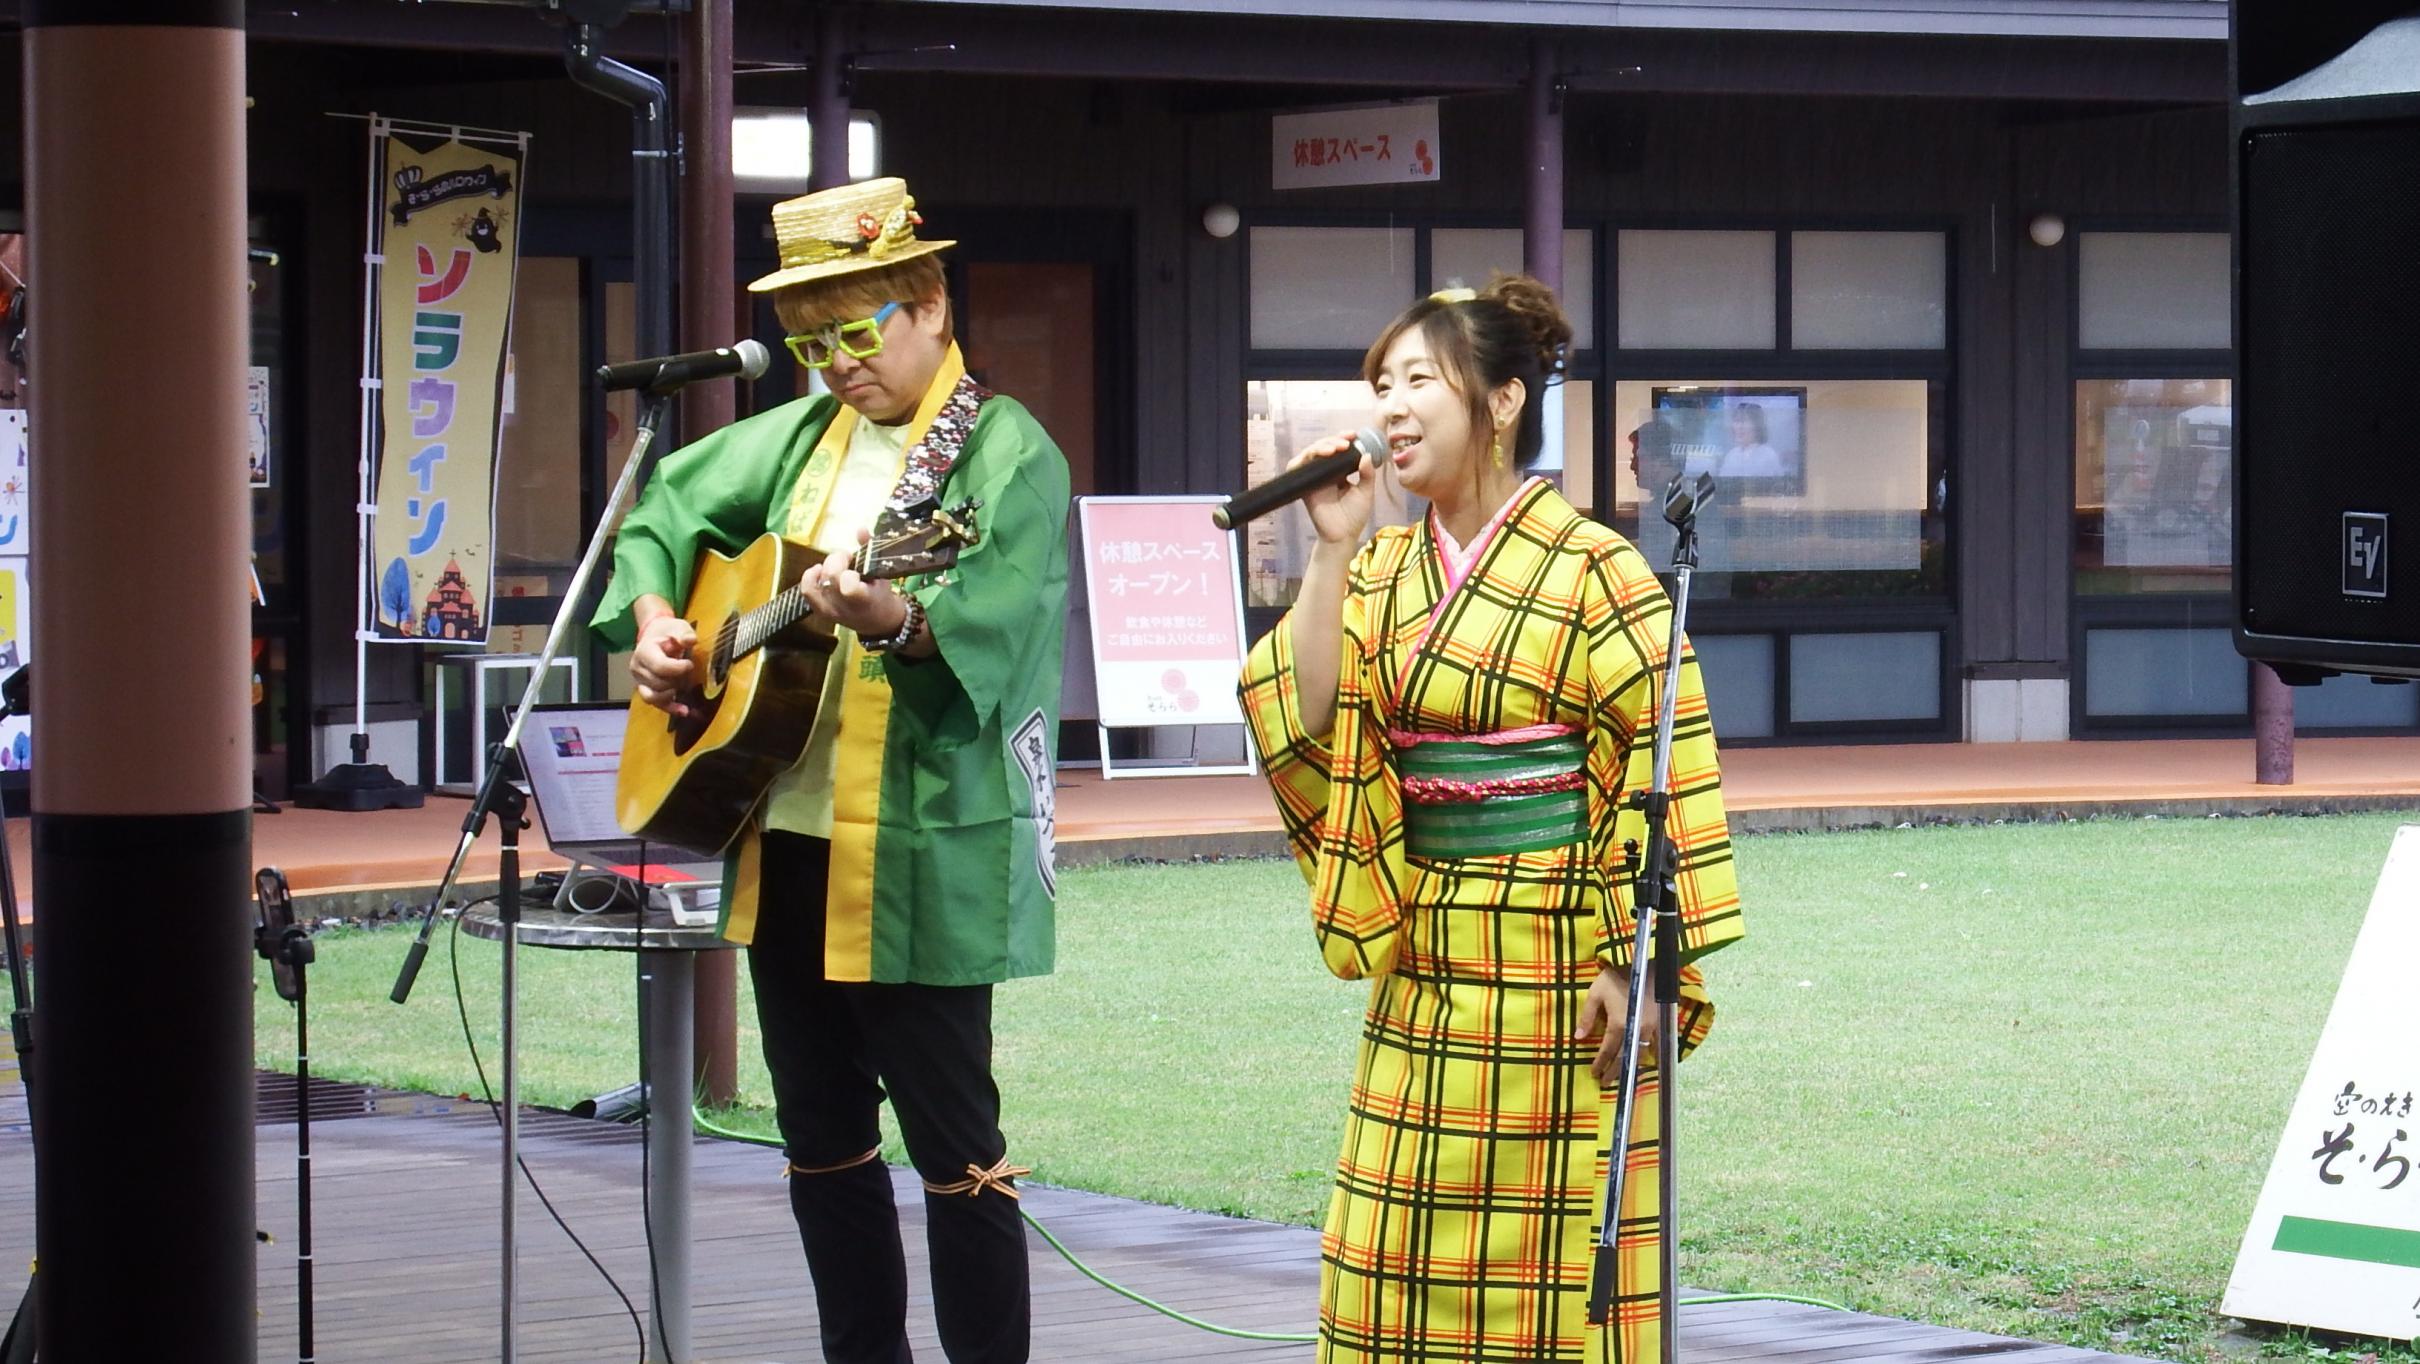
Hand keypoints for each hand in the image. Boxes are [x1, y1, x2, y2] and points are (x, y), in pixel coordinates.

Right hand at [631, 611, 697, 716]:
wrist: (656, 637)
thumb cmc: (668, 632)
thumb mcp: (677, 627)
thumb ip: (683, 633)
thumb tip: (691, 640)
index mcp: (643, 652)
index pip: (659, 666)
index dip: (677, 668)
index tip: (689, 664)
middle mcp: (637, 668)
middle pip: (658, 683)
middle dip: (676, 680)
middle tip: (688, 673)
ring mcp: (640, 682)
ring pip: (654, 697)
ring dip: (672, 695)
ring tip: (685, 688)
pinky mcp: (646, 690)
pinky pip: (656, 704)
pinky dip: (670, 709)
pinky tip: (685, 711)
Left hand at [798, 531, 910, 640]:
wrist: (876, 621)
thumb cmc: (880, 594)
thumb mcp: (882, 572)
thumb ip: (869, 549)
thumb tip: (860, 528)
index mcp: (865, 599)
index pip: (849, 587)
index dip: (849, 572)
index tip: (856, 564)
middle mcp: (845, 607)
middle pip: (830, 575)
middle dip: (839, 559)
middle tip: (849, 559)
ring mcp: (830, 610)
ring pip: (817, 580)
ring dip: (827, 567)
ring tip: (838, 567)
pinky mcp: (820, 611)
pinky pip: (806, 590)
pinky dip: (811, 576)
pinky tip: (820, 570)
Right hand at [1295, 432, 1376, 547]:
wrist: (1343, 535)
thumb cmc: (1355, 516)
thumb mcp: (1366, 492)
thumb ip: (1367, 474)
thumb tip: (1365, 454)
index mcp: (1340, 471)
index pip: (1338, 449)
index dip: (1343, 438)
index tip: (1353, 435)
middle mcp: (1325, 472)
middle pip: (1323, 447)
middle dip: (1333, 441)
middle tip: (1346, 443)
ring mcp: (1313, 478)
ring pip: (1311, 453)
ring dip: (1321, 446)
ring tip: (1335, 449)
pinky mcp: (1304, 485)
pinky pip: (1297, 467)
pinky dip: (1304, 458)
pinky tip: (1318, 455)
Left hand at [1574, 966, 1655, 1087]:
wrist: (1644, 965)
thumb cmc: (1615, 977)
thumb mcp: (1595, 994)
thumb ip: (1587, 1017)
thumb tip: (1578, 1037)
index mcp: (1618, 1025)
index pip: (1607, 1051)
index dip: (1600, 1064)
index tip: (1593, 1073)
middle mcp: (1635, 1031)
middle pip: (1624, 1057)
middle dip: (1614, 1071)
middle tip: (1605, 1083)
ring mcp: (1650, 1028)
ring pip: (1640, 1054)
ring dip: (1630, 1066)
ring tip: (1622, 1076)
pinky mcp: (1659, 1022)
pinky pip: (1655, 1044)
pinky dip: (1649, 1054)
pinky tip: (1646, 1061)